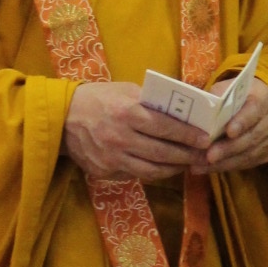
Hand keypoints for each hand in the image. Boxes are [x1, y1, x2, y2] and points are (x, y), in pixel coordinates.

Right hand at [63, 81, 208, 182]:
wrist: (62, 117)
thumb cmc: (99, 98)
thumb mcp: (125, 91)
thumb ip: (151, 102)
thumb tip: (182, 111)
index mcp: (128, 113)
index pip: (166, 127)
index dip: (188, 135)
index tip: (206, 139)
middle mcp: (121, 138)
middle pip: (163, 153)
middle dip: (187, 155)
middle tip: (203, 155)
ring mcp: (112, 158)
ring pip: (152, 171)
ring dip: (173, 169)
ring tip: (186, 164)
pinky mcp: (104, 171)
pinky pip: (135, 175)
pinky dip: (153, 173)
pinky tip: (164, 168)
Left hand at [202, 78, 267, 174]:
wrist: (260, 106)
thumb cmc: (239, 96)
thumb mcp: (229, 89)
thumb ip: (217, 97)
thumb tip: (200, 111)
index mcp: (264, 98)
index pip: (254, 110)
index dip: (242, 122)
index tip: (229, 132)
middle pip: (251, 137)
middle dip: (228, 148)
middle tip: (209, 156)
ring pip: (249, 154)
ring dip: (225, 162)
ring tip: (203, 165)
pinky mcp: (266, 154)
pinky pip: (247, 163)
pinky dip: (227, 166)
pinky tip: (210, 168)